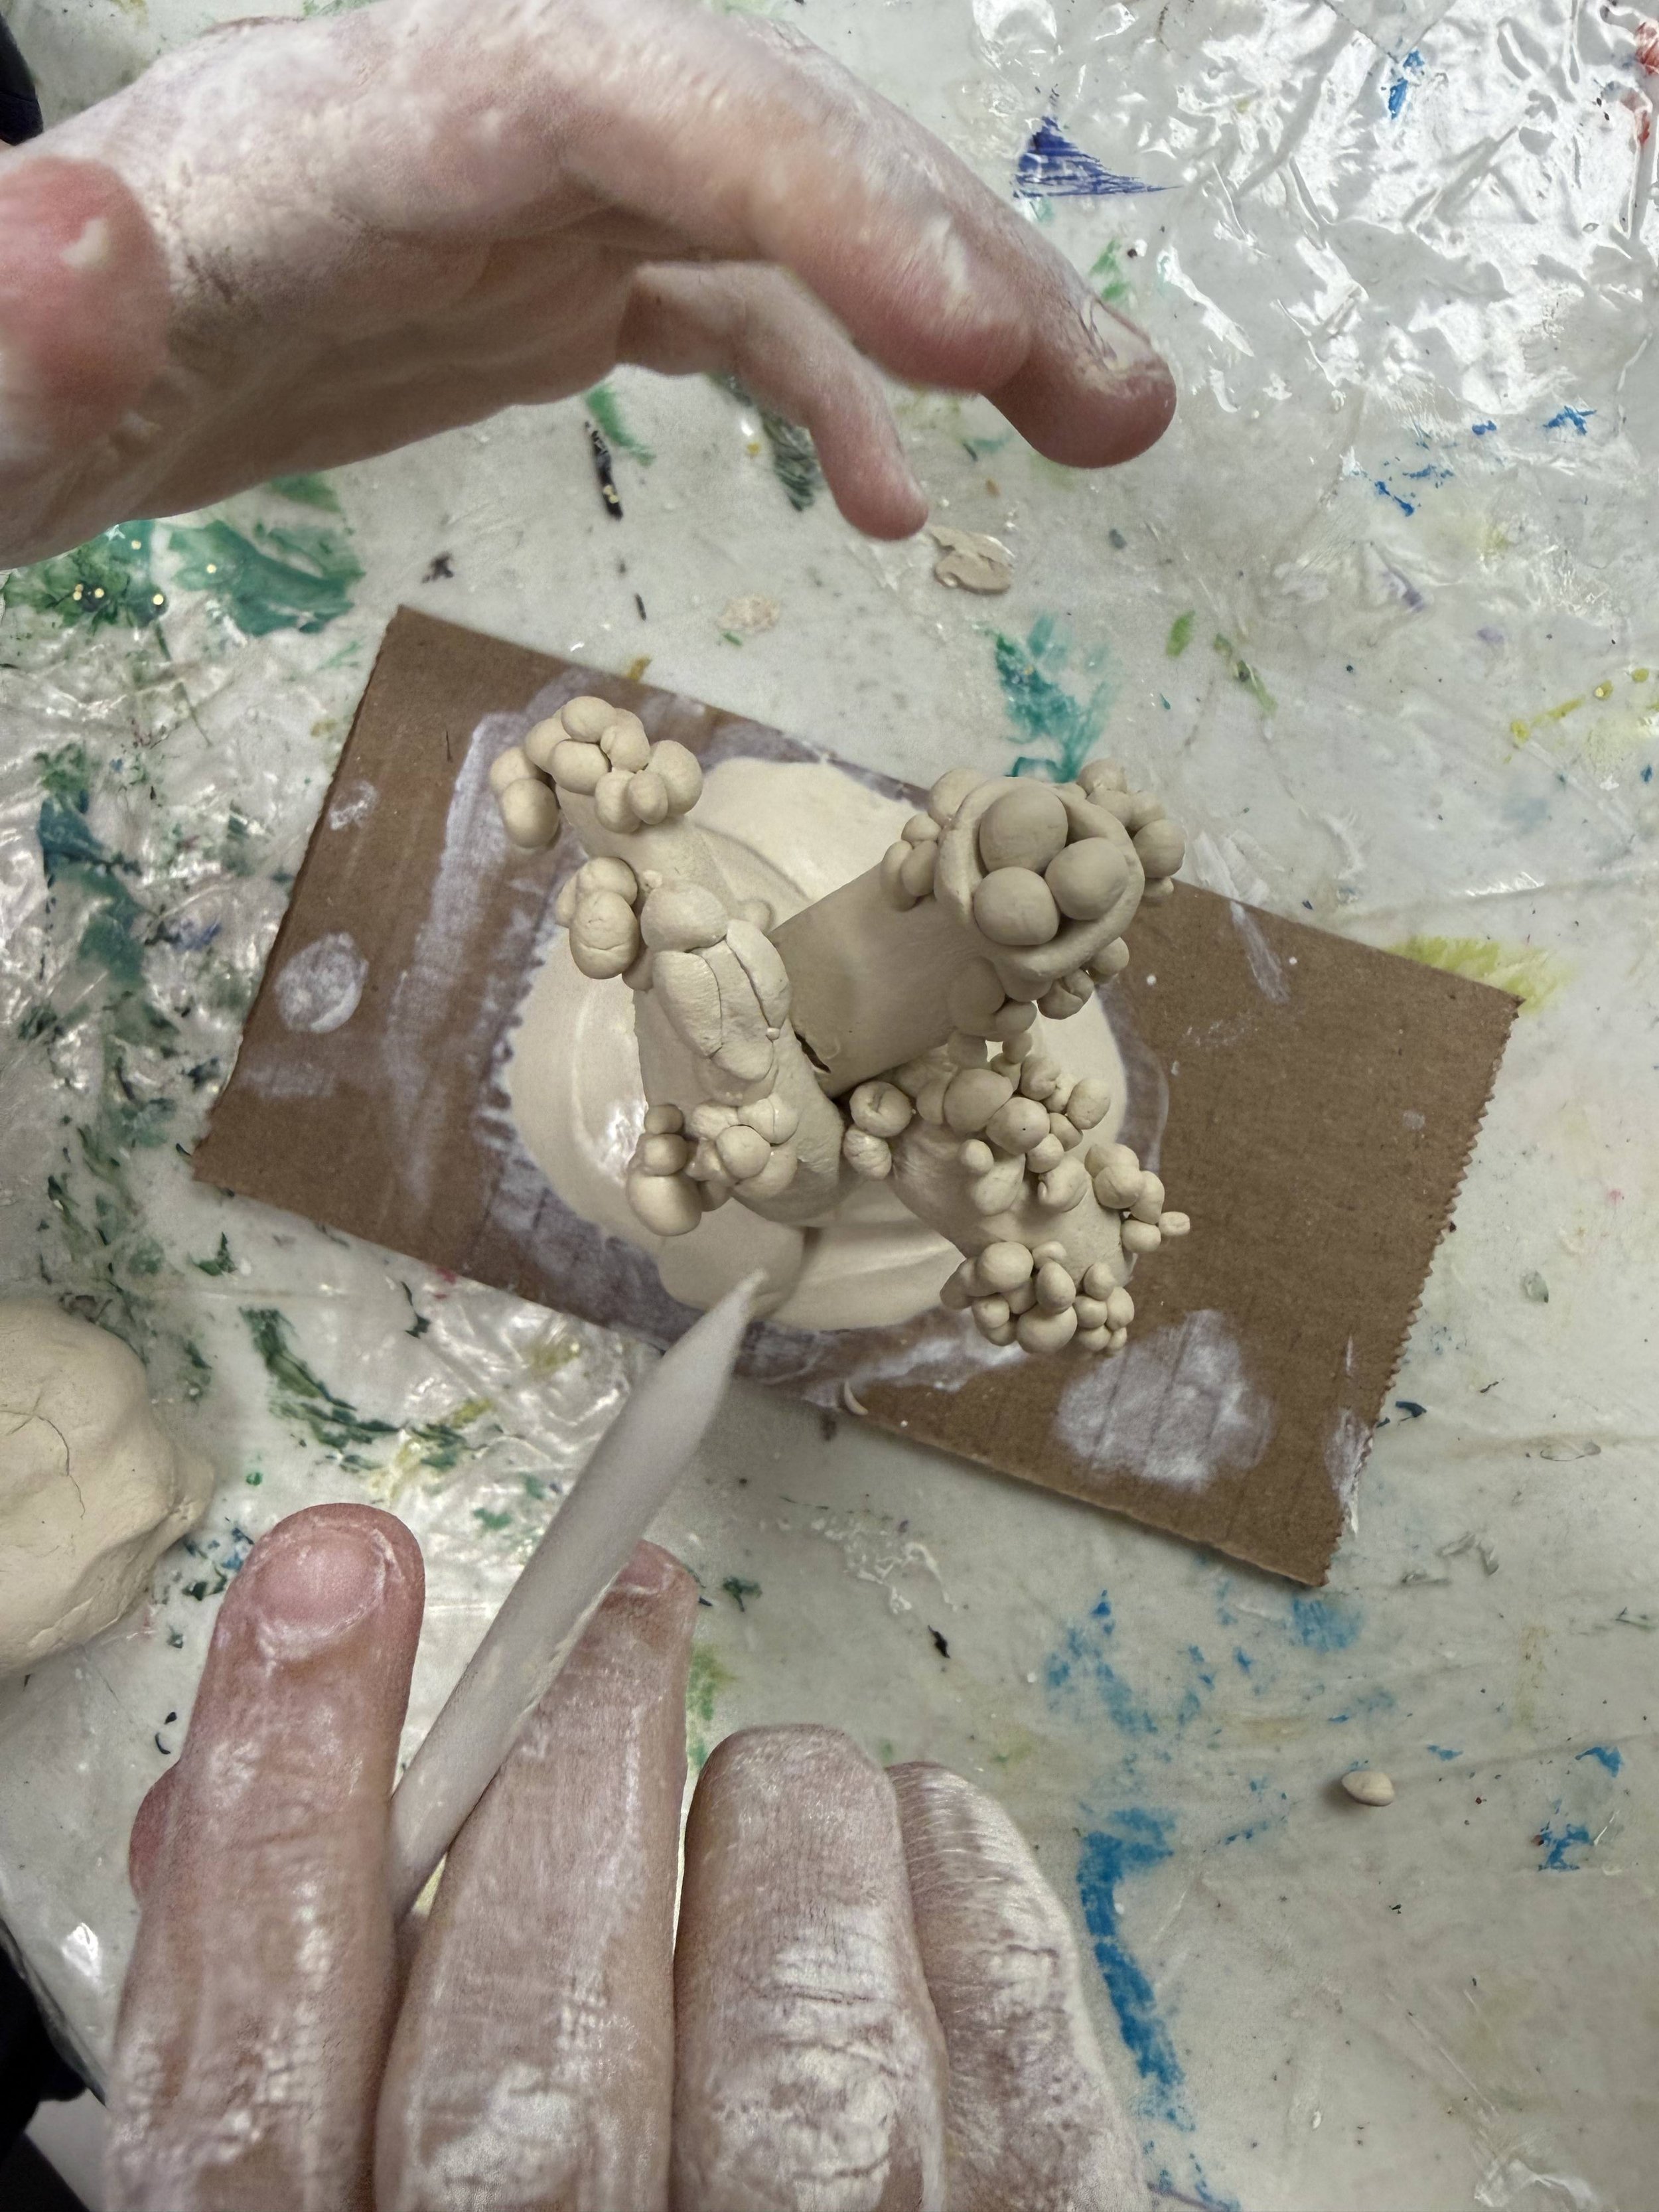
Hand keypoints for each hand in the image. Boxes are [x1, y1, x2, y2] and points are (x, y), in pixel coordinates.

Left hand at [0, 0, 1171, 566]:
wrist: (24, 384)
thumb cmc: (5, 394)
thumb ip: (24, 311)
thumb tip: (72, 233)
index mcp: (357, 124)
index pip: (624, 94)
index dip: (807, 183)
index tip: (965, 331)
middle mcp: (472, 123)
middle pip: (754, 128)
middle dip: (947, 252)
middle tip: (1115, 400)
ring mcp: (524, 198)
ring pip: (778, 210)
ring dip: (946, 315)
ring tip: (1096, 430)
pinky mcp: (542, 275)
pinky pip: (725, 307)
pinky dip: (828, 393)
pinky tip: (893, 507)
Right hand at [110, 1504, 1144, 2208]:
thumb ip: (276, 2032)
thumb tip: (240, 1788)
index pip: (260, 2065)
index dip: (292, 1793)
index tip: (340, 1577)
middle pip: (536, 2037)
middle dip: (573, 1752)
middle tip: (619, 1603)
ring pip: (796, 2024)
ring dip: (785, 1826)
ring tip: (779, 1781)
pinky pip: (1010, 2059)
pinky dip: (964, 1900)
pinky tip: (913, 1840)